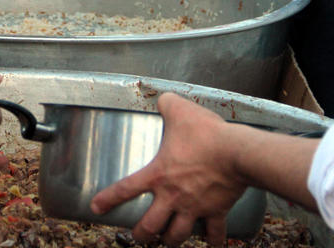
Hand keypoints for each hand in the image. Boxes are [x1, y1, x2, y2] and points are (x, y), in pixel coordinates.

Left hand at [90, 93, 247, 245]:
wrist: (237, 152)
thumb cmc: (207, 133)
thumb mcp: (179, 110)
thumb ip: (166, 104)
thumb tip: (163, 99)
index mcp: (158, 174)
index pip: (125, 189)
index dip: (108, 200)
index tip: (96, 209)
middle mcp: (173, 196)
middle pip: (150, 226)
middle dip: (142, 235)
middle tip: (139, 236)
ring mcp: (195, 207)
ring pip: (177, 235)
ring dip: (170, 239)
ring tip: (167, 239)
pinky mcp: (218, 211)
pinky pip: (215, 233)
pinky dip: (214, 241)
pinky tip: (212, 243)